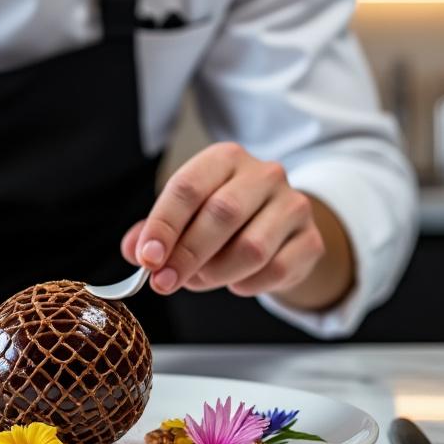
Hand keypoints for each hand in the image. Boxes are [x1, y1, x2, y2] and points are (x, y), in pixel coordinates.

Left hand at [121, 142, 347, 303]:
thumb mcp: (187, 214)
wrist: (282, 227)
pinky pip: (276, 270)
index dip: (164, 225)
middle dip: (187, 255)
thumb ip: (155, 231)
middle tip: (165, 283)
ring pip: (251, 248)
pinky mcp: (311, 239)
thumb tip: (133, 250)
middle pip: (222, 215)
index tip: (147, 259)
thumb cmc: (225, 218)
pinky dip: (248, 285)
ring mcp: (293, 205)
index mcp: (226, 158)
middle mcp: (264, 174)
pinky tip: (236, 282)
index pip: (189, 187)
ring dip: (217, 273)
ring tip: (201, 280)